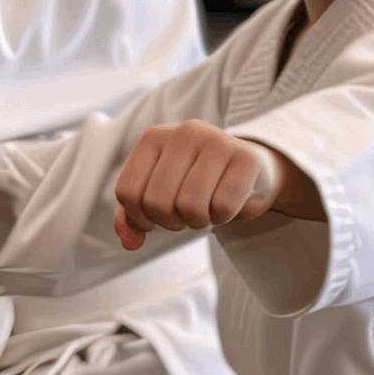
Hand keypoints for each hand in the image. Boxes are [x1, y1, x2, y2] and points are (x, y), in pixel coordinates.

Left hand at [111, 119, 283, 249]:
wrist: (244, 171)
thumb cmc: (195, 183)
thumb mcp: (158, 195)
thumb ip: (134, 219)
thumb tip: (130, 242)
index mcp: (153, 137)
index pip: (128, 191)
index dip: (139, 218)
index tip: (154, 220)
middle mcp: (183, 132)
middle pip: (157, 201)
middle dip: (170, 221)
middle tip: (184, 216)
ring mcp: (217, 141)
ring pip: (189, 205)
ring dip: (196, 221)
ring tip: (204, 212)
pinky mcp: (245, 157)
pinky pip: (223, 206)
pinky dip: (222, 217)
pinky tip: (224, 206)